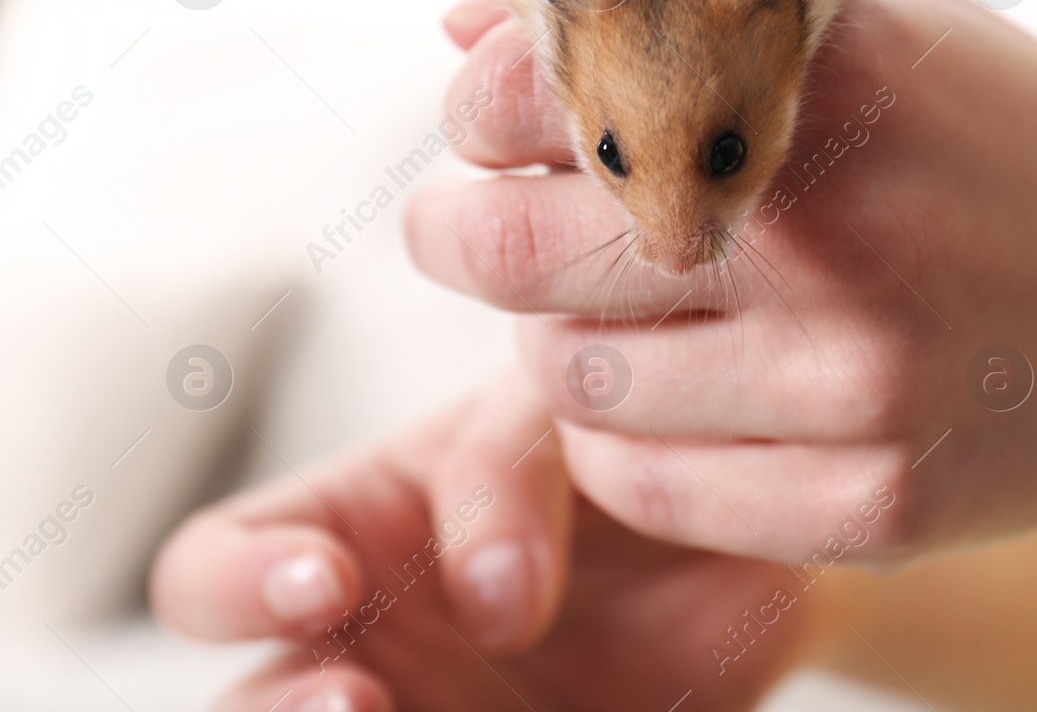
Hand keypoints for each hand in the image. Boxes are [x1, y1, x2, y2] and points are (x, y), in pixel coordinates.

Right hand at [150, 369, 811, 711]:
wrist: (752, 542)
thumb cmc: (635, 445)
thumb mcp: (575, 420)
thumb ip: (515, 467)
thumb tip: (488, 597)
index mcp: (354, 523)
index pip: (218, 561)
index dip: (246, 580)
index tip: (334, 582)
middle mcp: (364, 634)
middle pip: (237, 701)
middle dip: (272, 711)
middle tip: (355, 700)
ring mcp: (426, 702)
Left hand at [407, 0, 1036, 563]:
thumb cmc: (1018, 155)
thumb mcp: (899, 24)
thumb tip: (468, 21)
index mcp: (838, 84)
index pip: (545, 91)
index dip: (477, 107)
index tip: (490, 126)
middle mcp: (842, 238)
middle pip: (514, 255)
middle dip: (458, 236)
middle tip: (470, 226)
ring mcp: (861, 387)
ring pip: (570, 382)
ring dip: (556, 342)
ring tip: (617, 309)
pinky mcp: (876, 507)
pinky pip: (644, 489)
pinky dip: (619, 444)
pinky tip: (674, 398)